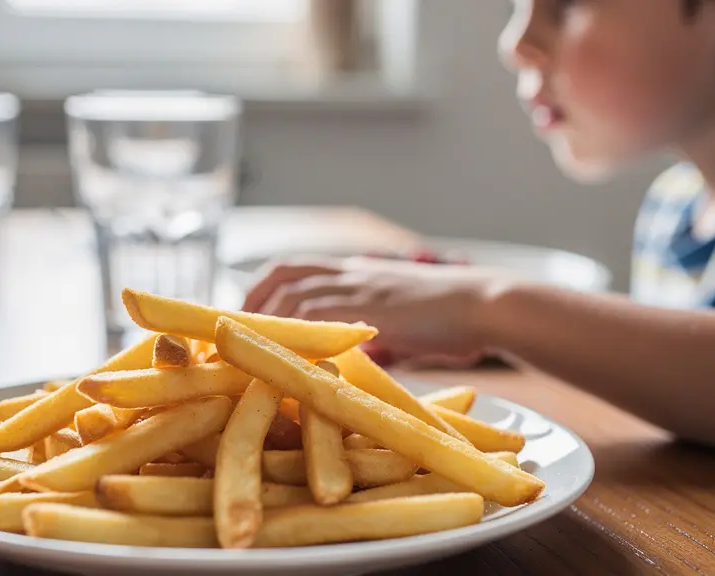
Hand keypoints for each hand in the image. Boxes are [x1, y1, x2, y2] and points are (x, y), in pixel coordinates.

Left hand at [243, 258, 507, 366]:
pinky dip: (291, 333)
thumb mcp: (401, 320)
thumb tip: (350, 358)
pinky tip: (276, 353)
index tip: (240, 313)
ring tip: (243, 346)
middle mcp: (350, 273)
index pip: (293, 269)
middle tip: (229, 331)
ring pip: (292, 294)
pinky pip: (316, 316)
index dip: (261, 289)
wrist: (486, 306)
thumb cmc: (454, 319)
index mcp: (356, 272)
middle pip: (282, 274)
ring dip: (263, 319)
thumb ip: (370, 332)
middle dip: (250, 301)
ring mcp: (358, 287)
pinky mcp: (368, 307)